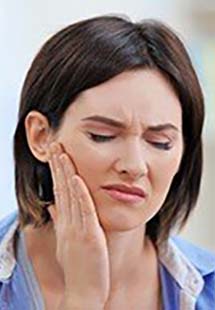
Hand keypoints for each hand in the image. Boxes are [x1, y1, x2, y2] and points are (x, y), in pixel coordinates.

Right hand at [48, 143, 109, 307]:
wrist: (84, 292)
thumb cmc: (79, 266)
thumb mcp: (67, 240)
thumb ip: (61, 220)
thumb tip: (53, 204)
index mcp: (65, 222)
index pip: (59, 190)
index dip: (56, 171)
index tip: (55, 153)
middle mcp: (68, 222)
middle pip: (62, 188)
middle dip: (58, 165)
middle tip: (55, 143)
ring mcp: (77, 228)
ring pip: (70, 195)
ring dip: (67, 173)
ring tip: (62, 153)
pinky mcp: (89, 236)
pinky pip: (84, 211)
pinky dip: (80, 194)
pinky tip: (77, 178)